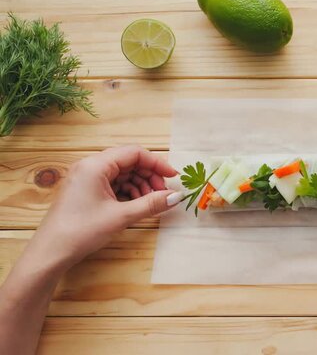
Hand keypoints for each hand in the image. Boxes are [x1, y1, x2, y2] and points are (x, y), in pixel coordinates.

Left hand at [31, 145, 181, 270]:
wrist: (51, 252)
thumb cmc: (82, 230)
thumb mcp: (121, 216)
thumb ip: (151, 204)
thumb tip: (176, 197)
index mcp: (96, 165)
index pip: (134, 153)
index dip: (157, 163)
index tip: (173, 177)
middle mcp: (90, 166)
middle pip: (129, 162)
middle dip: (149, 176)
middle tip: (163, 194)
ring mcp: (86, 178)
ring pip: (122, 174)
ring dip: (140, 185)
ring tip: (150, 203)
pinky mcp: (85, 191)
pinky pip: (113, 184)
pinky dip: (128, 192)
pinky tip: (137, 205)